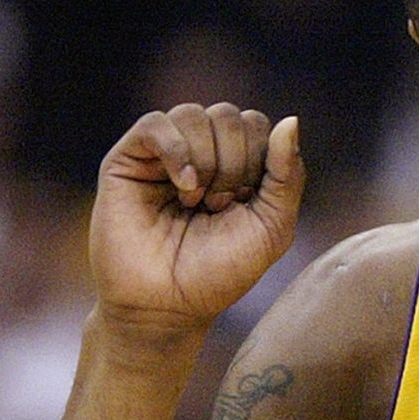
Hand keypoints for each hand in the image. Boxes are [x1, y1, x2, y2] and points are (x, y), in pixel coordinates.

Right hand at [90, 103, 303, 363]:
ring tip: (197, 202)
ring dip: (206, 162)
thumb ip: (287, 175)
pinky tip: (183, 185)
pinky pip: (155, 123)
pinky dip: (176, 151)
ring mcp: (162, 154)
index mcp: (236, 165)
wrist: (167, 305)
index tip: (245, 204)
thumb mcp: (273, 227)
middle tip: (218, 206)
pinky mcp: (128, 160)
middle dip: (235, 163)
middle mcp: (199, 153)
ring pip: (194, 114)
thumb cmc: (220, 272)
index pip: (256, 126)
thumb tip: (290, 120)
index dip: (260, 160)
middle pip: (229, 116)